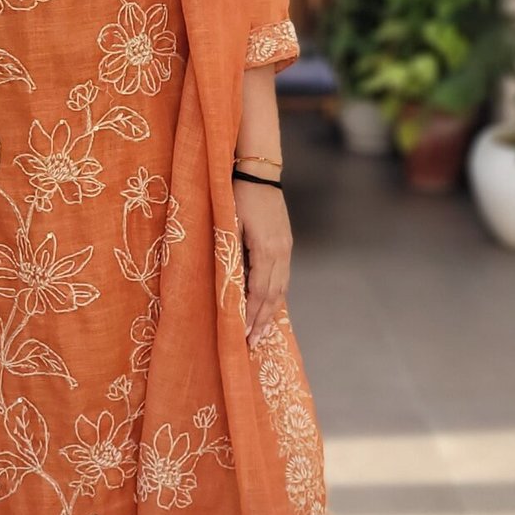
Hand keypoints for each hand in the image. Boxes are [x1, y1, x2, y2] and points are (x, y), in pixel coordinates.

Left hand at [233, 175, 291, 346]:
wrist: (258, 171)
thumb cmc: (235, 193)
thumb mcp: (229, 223)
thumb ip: (231, 253)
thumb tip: (229, 285)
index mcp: (266, 248)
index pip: (259, 291)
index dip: (251, 314)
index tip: (243, 334)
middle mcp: (281, 251)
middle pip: (273, 294)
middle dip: (263, 320)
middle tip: (253, 343)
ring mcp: (286, 247)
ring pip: (281, 287)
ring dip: (271, 311)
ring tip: (262, 331)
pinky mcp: (285, 243)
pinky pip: (283, 276)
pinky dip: (276, 295)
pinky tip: (270, 305)